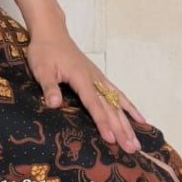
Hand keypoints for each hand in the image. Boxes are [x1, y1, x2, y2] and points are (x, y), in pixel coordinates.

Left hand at [25, 25, 147, 153]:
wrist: (51, 32)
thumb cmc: (44, 51)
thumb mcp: (41, 69)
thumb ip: (49, 87)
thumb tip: (55, 105)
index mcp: (81, 78)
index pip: (94, 104)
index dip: (102, 122)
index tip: (111, 139)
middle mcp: (94, 79)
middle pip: (110, 106)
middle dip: (121, 129)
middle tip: (131, 148)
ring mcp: (98, 78)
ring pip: (117, 102)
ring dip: (127, 123)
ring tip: (137, 142)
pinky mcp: (98, 77)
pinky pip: (118, 93)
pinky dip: (129, 106)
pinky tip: (140, 118)